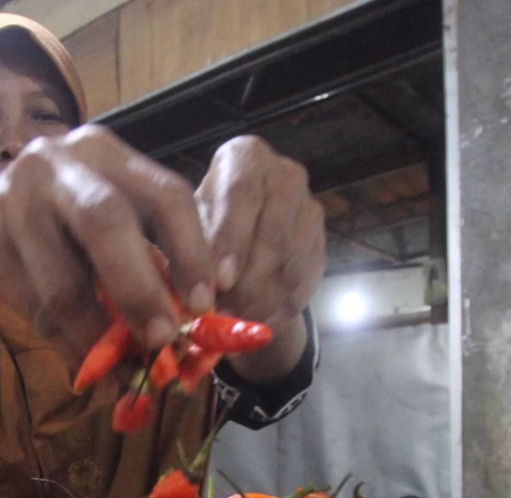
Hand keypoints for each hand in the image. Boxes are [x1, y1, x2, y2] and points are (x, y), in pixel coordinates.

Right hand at [0, 124, 218, 358]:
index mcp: (107, 154)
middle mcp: (58, 163)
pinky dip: (68, 345)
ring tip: (126, 370)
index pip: (164, 193)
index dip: (192, 250)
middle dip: (140, 288)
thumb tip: (196, 329)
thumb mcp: (109, 225)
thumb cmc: (64, 228)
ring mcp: (13, 197)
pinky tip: (87, 364)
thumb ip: (151, 262)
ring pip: (64, 281)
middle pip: (106, 220)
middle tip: (163, 340)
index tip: (206, 304)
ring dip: (99, 335)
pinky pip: (34, 307)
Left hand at [195, 135, 325, 327]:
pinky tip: (258, 326)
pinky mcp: (321, 243)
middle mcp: (285, 176)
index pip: (243, 195)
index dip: (232, 241)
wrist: (240, 225)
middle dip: (249, 283)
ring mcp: (309, 209)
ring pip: (292, 265)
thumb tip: (192, 292)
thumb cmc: (203, 221)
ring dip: (264, 302)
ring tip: (238, 326)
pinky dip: (281, 311)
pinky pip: (306, 284)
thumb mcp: (189, 225)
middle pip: (274, 234)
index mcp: (246, 158)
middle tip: (226, 315)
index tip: (220, 282)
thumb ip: (192, 247)